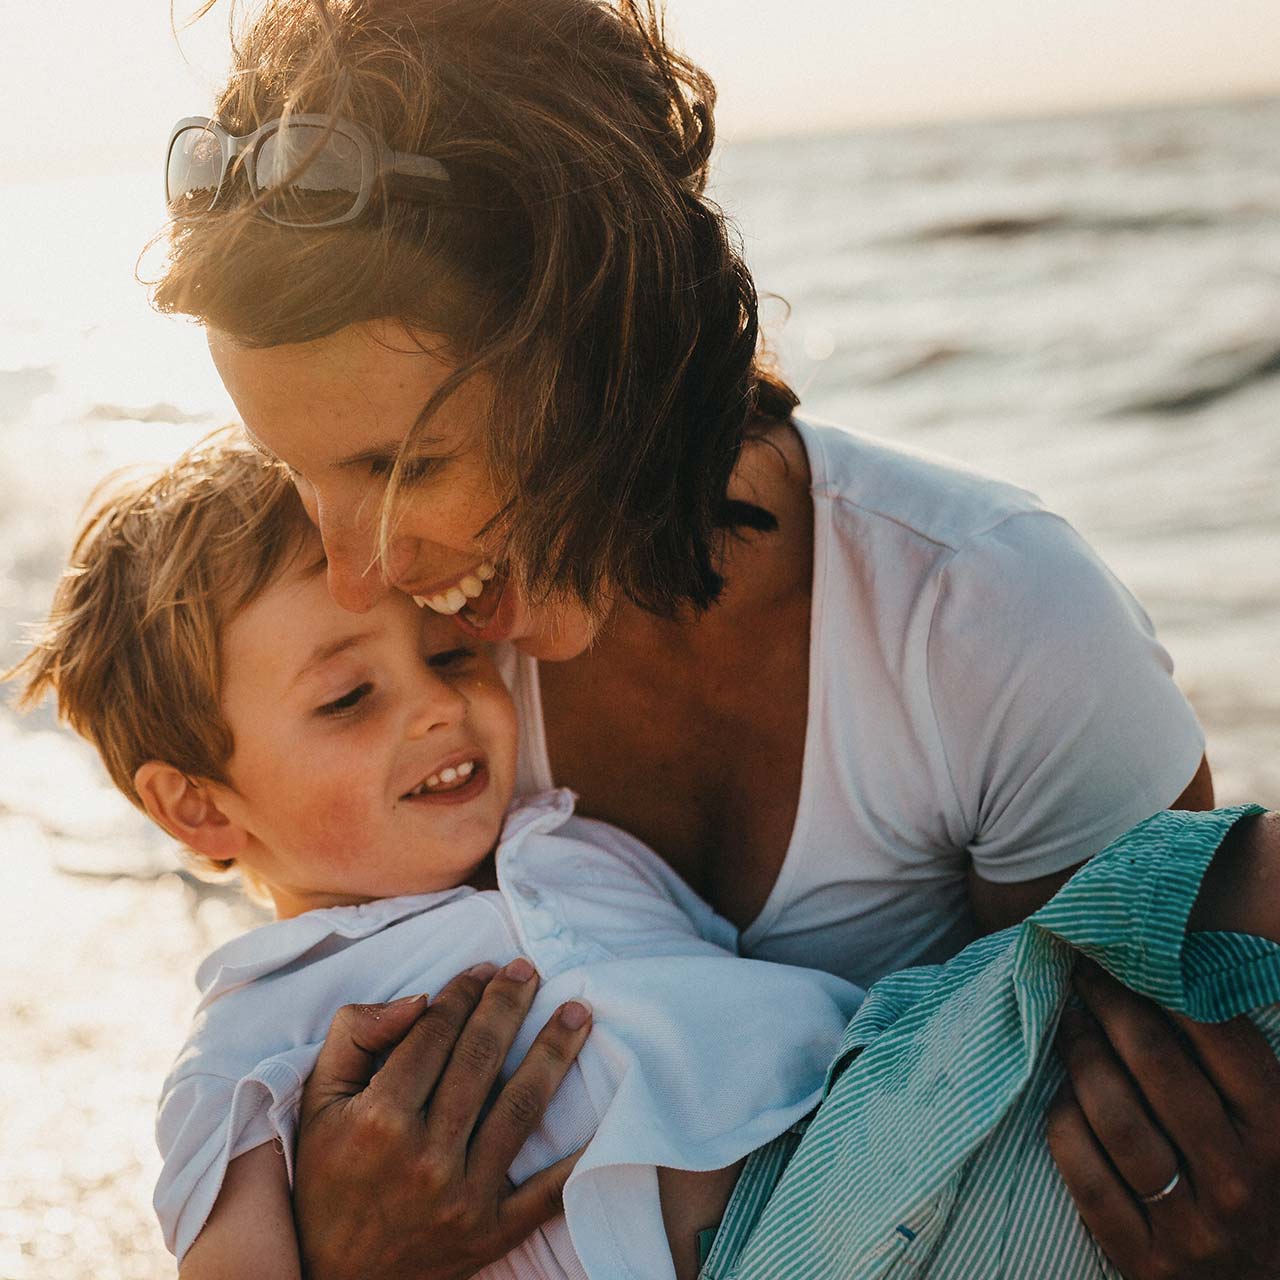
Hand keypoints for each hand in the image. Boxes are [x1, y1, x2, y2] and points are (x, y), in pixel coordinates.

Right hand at [294, 961, 592, 1279]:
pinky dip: (580, 1156)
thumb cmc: (327, 1177)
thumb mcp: (318, 1101)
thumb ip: (356, 1036)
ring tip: (578, 1014)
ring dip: (554, 1052)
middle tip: (530, 971)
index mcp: (380, 1118)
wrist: (333, 1279)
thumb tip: (418, 998)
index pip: (435, 1034)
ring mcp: (462, 1196)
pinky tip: (608, 1114)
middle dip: (509, 1005)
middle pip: (481, 1059)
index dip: (463, 993)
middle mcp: (424, 1155)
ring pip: (521, 1107)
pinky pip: (547, 1192)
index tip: (484, 969)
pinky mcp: (490, 1233)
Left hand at [1047, 962, 1279, 1278]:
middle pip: (1155, 1064)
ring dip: (1080, 1056)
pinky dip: (1063, 1124)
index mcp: (1278, 1134)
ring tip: (1067, 1025)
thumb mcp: (1270, 1122)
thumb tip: (1184, 971)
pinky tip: (1061, 1097)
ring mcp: (1191, 1226)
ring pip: (1114, 1116)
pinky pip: (1084, 1175)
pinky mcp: (1145, 1260)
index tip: (1124, 957)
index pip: (1219, 1038)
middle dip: (1110, 1005)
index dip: (1163, 985)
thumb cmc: (1260, 1185)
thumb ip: (1236, 1061)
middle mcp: (1238, 1180)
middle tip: (1083, 976)